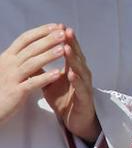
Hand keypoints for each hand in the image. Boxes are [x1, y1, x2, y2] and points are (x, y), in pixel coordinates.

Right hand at [0, 24, 69, 127]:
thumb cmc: (1, 86)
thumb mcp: (7, 68)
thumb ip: (19, 57)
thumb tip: (35, 44)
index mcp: (7, 57)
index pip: (25, 39)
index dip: (41, 31)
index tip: (56, 25)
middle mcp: (8, 65)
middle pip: (30, 48)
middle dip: (48, 40)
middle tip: (63, 33)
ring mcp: (11, 78)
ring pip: (32, 63)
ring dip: (48, 55)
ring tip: (64, 49)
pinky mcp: (16, 92)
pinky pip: (32, 83)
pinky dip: (46, 77)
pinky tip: (59, 73)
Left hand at [41, 27, 99, 143]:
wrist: (77, 121)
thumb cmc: (65, 100)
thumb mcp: (51, 83)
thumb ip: (44, 71)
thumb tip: (30, 58)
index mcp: (73, 69)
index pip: (70, 51)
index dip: (65, 39)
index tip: (59, 26)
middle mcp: (82, 74)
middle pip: (77, 56)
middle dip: (72, 43)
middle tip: (66, 30)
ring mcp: (85, 86)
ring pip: (80, 69)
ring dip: (74, 59)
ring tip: (67, 48)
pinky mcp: (85, 98)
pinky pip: (81, 88)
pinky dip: (76, 80)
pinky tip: (71, 74)